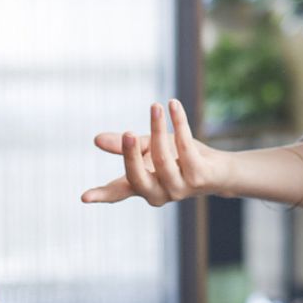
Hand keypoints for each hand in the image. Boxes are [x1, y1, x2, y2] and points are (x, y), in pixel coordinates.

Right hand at [82, 100, 230, 206]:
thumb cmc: (178, 158)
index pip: (118, 192)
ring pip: (163, 159)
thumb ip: (125, 145)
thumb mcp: (148, 148)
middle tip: (127, 134)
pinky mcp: (199, 177)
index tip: (84, 197)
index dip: (101, 195)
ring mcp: (179, 188)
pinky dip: (179, 123)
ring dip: (158, 129)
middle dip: (131, 155)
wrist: (219, 170)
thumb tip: (96, 140)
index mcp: (142, 186)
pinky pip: (186, 147)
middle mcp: (158, 193)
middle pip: (138, 178)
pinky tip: (173, 105)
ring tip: (155, 106)